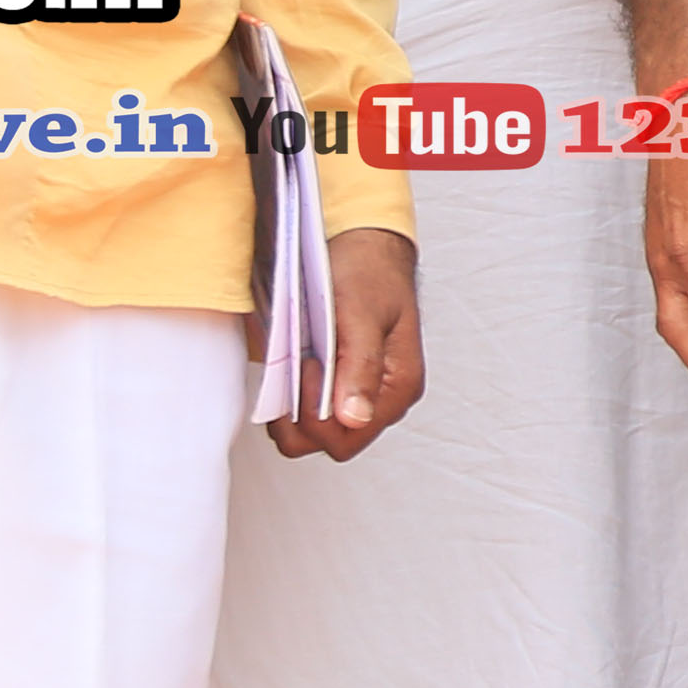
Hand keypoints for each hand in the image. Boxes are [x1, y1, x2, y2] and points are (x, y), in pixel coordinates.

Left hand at [272, 226, 422, 458]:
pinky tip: (289, 366)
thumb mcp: (362, 311)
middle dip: (301, 414)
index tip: (308, 368)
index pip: (349, 438)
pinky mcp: (335, 385)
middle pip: (329, 441)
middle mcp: (380, 399)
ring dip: (291, 409)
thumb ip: (360, 365)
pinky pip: (305, 413)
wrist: (362, 246)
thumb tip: (355, 417)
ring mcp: (357, 394)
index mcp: (398, 387)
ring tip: (291, 366)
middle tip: (297, 365)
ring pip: (312, 434)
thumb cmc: (369, 271)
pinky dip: (288, 397)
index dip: (317, 416)